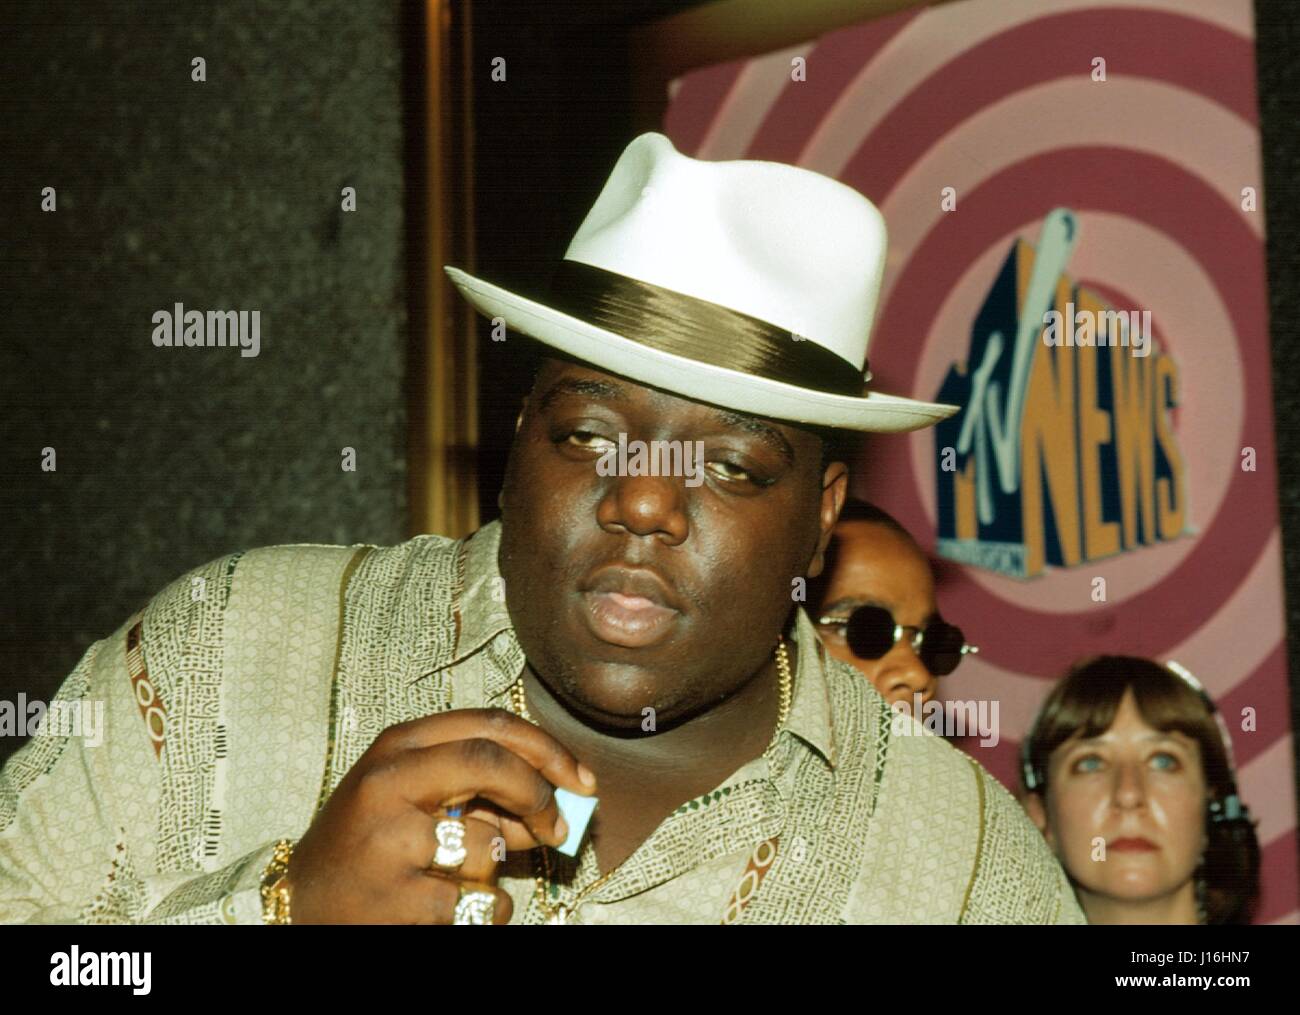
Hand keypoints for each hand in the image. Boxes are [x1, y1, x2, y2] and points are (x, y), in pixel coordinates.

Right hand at [283, 708, 595, 922]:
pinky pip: (481, 902)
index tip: (582, 780)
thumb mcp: (416, 799)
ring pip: (490, 846)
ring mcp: (389, 843)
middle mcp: (387, 784)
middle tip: (559, 829)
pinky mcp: (400, 901)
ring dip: (497, 870)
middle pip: (492, 764)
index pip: (490, 726)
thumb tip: (563, 799)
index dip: (548, 750)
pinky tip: (445, 907)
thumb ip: (480, 789)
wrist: (299, 906)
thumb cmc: (373, 845)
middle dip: (539, 797)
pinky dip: (483, 910)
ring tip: (458, 878)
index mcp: (397, 747)